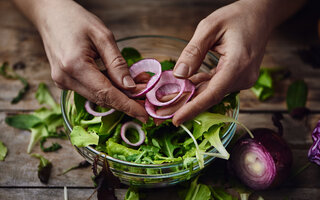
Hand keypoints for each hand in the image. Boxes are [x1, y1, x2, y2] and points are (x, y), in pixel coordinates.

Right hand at [35, 1, 147, 121]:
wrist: (50, 15)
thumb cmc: (76, 20)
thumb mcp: (103, 36)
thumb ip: (117, 64)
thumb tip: (130, 87)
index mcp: (75, 66)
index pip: (106, 94)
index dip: (127, 106)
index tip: (144, 115)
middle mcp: (65, 79)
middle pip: (101, 98)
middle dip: (125, 101)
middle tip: (144, 98)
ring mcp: (62, 82)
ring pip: (95, 97)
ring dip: (116, 95)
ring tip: (134, 88)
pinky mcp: (63, 81)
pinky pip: (89, 91)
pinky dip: (104, 89)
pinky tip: (116, 82)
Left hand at [172, 0, 273, 125]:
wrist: (261, 15)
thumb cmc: (237, 17)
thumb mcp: (209, 27)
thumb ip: (193, 52)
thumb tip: (179, 75)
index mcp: (237, 65)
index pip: (212, 94)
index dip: (192, 109)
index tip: (176, 120)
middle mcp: (243, 77)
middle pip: (209, 97)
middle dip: (185, 105)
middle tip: (161, 112)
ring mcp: (242, 79)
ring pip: (211, 92)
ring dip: (191, 96)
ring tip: (167, 100)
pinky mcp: (239, 77)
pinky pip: (216, 85)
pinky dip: (200, 86)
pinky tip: (185, 87)